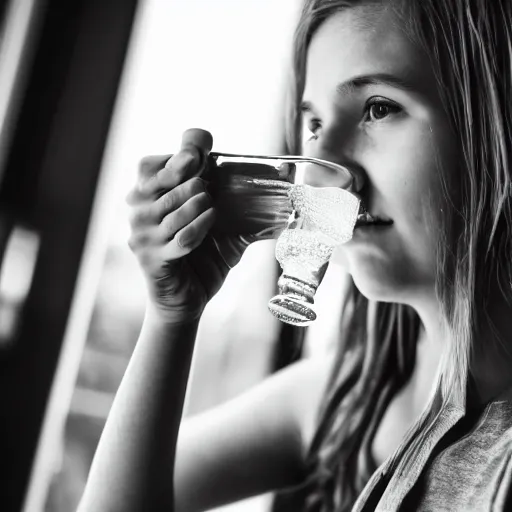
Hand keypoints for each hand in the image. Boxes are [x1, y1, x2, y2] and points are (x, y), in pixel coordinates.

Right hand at [126, 129, 237, 323]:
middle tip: (209, 191)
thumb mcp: (214, 218)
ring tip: (212, 207)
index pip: (149, 166)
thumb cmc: (201, 254)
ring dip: (200, 205)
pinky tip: (212, 222)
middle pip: (164, 184)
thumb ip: (231, 191)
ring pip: (173, 210)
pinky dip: (201, 228)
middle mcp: (138, 215)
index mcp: (145, 198)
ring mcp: (142, 237)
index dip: (174, 158)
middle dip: (195, 183)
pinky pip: (182, 238)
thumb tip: (285, 172)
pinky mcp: (153, 260)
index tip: (198, 157)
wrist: (186, 298)